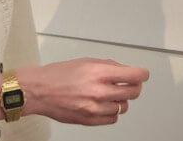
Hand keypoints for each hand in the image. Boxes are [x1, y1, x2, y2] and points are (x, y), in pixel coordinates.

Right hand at [19, 57, 149, 125]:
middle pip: (133, 92)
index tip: (143, 74)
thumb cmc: (59, 74)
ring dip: (120, 100)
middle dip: (133, 87)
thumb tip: (125, 71)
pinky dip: (111, 112)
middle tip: (129, 84)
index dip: (142, 75)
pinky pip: (112, 119)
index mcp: (100, 73)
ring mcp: (95, 108)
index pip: (135, 76)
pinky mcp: (89, 120)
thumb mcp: (87, 61)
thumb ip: (109, 66)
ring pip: (123, 107)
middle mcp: (99, 91)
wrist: (39, 90)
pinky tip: (104, 105)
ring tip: (110, 94)